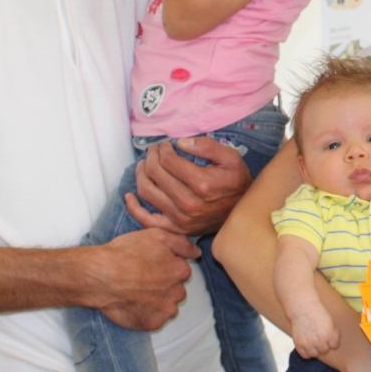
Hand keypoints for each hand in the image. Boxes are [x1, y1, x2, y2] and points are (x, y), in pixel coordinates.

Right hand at [88, 228, 197, 330]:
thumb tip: (197, 252)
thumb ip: (181, 243)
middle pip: (176, 290)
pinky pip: (156, 319)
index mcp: (180, 271)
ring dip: (158, 301)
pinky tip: (134, 304)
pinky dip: (148, 314)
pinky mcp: (152, 323)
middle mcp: (177, 292)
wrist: (100, 276)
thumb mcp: (156, 236)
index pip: (182, 271)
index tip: (151, 266)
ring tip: (137, 293)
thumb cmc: (125, 253)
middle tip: (143, 279)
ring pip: (168, 306)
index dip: (166, 267)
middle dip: (165, 286)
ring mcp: (165, 310)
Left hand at [126, 137, 250, 236]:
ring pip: (147, 192)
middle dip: (151, 156)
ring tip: (144, 164)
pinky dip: (134, 208)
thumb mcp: (231, 158)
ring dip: (140, 174)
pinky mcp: (175, 228)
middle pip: (155, 173)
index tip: (167, 144)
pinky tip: (128, 196)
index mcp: (202, 183)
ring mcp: (180, 218)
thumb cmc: (236, 182)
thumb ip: (207, 146)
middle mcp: (188, 202)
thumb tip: (181, 143)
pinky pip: (146, 220)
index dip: (164, 148)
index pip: (169, 161)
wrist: (241, 213)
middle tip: (154, 150)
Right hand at [289, 305, 340, 357]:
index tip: (328, 337)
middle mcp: (320, 341)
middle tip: (318, 338)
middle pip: (324, 350)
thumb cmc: (318, 314)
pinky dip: (306, 352)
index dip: (332, 341)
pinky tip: (307, 345)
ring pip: (315, 354)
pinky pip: (305, 355)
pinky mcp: (300, 345)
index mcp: (330, 334)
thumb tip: (334, 344)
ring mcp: (309, 344)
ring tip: (312, 342)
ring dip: (314, 349)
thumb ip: (334, 334)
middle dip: (323, 345)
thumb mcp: (331, 322)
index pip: (334, 346)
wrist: (303, 309)